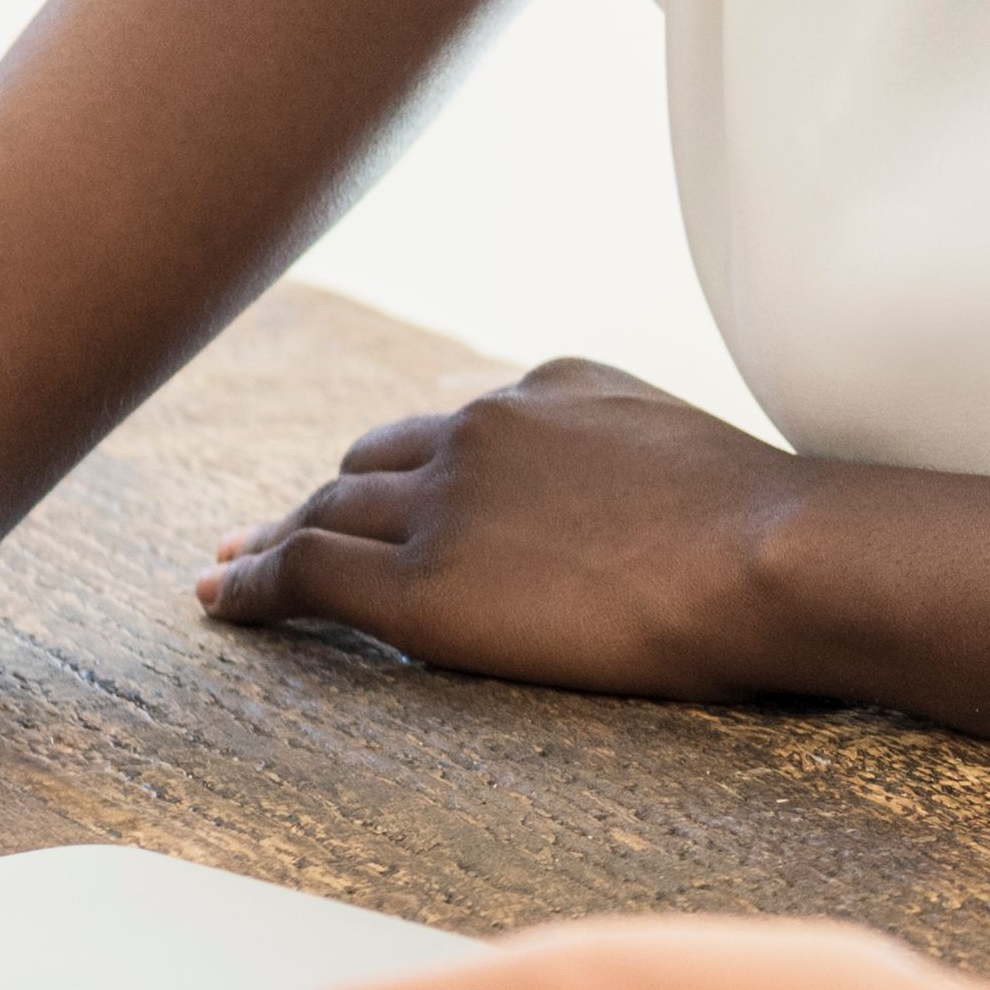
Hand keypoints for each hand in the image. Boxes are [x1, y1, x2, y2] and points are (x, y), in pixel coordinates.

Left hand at [199, 359, 810, 700]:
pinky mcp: (422, 582)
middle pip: (370, 464)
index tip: (363, 489)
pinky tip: (222, 601)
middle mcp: (483, 427)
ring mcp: (448, 500)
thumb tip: (653, 522)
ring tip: (229, 570)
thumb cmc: (768, 535)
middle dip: (321, 497)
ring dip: (271, 540)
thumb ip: (634, 469)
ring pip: (325, 512)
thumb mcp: (692, 461)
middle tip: (266, 531)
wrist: (768, 555)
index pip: (447, 430)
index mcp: (550, 388)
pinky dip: (251, 584)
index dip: (393, 467)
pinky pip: (305, 573)